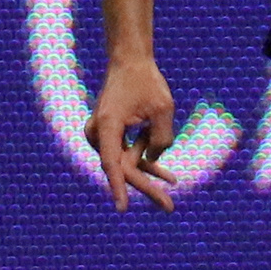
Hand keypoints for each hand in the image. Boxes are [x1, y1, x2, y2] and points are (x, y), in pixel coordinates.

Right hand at [86, 56, 181, 208]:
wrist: (130, 61)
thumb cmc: (146, 82)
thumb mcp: (162, 110)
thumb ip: (160, 139)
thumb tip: (151, 161)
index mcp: (107, 125)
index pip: (112, 163)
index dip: (119, 187)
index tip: (123, 208)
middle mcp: (98, 133)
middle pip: (122, 168)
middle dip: (146, 187)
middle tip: (169, 208)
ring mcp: (101, 134)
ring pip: (126, 162)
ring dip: (149, 172)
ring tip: (173, 184)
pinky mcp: (110, 134)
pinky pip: (127, 153)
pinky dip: (146, 161)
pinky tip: (167, 177)